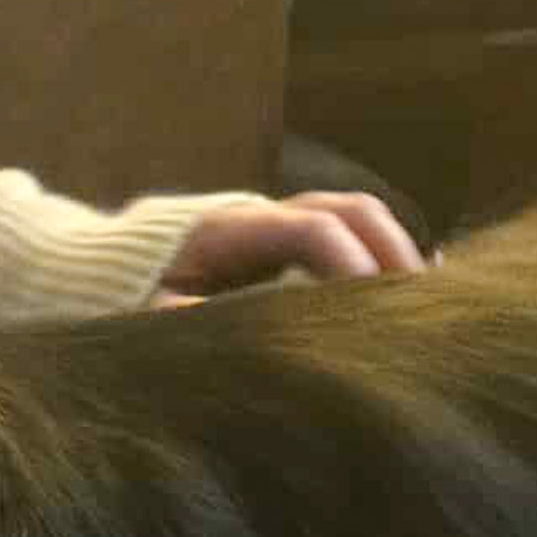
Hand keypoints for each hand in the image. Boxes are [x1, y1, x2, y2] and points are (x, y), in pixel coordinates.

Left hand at [155, 193, 426, 306]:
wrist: (113, 273)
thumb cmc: (129, 299)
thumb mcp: (144, 314)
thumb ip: (179, 320)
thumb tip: (215, 326)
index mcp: (230, 229)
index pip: (313, 229)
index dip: (349, 264)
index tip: (370, 311)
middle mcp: (263, 217)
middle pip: (348, 210)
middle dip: (389, 250)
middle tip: (416, 304)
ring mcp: (278, 227)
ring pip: (355, 218)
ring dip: (392, 252)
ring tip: (423, 301)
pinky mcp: (286, 245)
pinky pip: (345, 237)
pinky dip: (380, 258)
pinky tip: (411, 291)